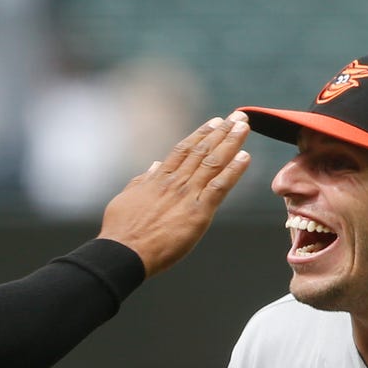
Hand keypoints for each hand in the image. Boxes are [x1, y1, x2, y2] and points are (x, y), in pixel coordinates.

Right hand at [98, 110, 250, 277]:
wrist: (124, 251)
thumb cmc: (121, 231)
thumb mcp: (127, 198)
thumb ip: (143, 180)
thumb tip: (154, 166)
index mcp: (158, 178)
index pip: (184, 150)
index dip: (201, 134)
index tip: (215, 122)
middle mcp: (175, 182)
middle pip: (202, 150)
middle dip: (222, 131)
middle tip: (238, 116)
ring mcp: (187, 195)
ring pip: (213, 162)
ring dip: (231, 143)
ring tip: (244, 127)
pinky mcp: (197, 213)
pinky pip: (219, 187)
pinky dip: (233, 171)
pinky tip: (245, 157)